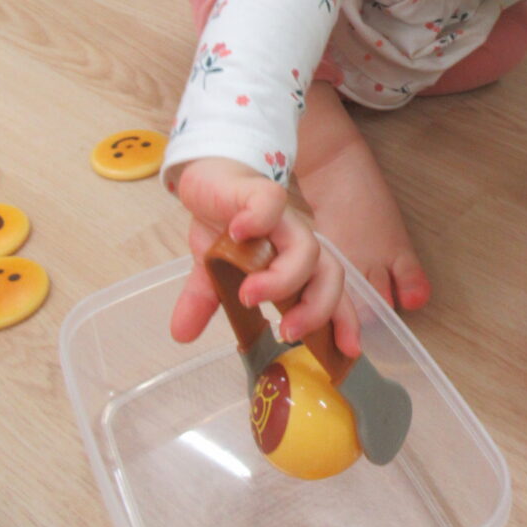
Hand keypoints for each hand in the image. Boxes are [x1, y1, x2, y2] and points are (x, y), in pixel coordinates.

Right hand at [170, 156, 359, 356]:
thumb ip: (204, 301)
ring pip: (307, 249)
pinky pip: (271, 205)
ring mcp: (281, 220)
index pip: (330, 295)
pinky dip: (258, 220)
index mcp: (294, 266)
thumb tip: (181, 334)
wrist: (212, 175)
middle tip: (287, 332)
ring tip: (249, 295)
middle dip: (315, 309)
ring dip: (282, 279)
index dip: (342, 321)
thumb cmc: (224, 222)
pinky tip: (237, 234)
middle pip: (329, 275)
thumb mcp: (211, 269)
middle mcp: (296, 244)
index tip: (346, 352)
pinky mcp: (260, 193)